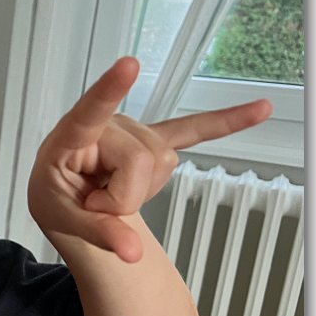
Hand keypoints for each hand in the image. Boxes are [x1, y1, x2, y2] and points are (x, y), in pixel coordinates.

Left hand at [28, 57, 271, 262]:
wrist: (63, 195)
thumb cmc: (56, 198)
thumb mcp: (62, 220)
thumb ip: (97, 235)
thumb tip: (132, 252)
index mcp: (69, 137)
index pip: (90, 112)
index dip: (110, 90)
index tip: (128, 64)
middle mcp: (105, 124)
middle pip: (141, 160)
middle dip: (123, 198)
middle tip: (96, 205)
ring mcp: (133, 130)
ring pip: (162, 162)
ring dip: (138, 192)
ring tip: (109, 193)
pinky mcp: (154, 139)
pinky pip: (193, 132)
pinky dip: (225, 123)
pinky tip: (258, 109)